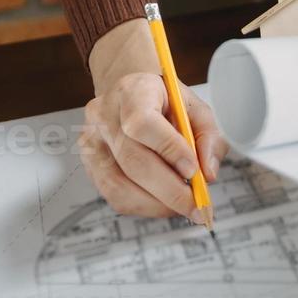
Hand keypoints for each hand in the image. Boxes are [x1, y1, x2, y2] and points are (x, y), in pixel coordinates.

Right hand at [80, 19, 228, 218]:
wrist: (131, 94)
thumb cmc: (164, 102)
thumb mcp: (194, 107)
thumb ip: (208, 136)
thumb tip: (208, 173)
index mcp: (133, 91)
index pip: (143, 123)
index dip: (170, 150)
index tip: (194, 172)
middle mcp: (104, 115)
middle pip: (132, 160)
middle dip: (170, 190)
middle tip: (197, 205)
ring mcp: (91, 141)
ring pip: (119, 185)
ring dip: (157, 203)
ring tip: (183, 206)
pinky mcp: (89, 164)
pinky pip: (113, 195)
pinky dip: (143, 206)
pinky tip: (164, 203)